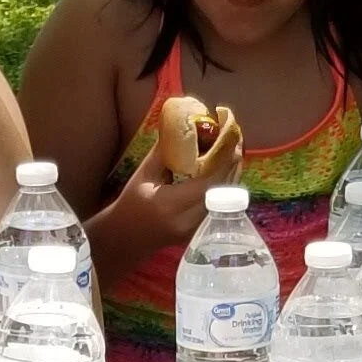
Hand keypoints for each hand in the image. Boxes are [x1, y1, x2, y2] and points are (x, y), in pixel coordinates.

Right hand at [99, 118, 244, 261]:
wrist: (126, 237)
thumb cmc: (131, 203)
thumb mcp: (145, 173)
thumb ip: (166, 150)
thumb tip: (184, 124)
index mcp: (172, 205)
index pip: (209, 180)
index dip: (224, 157)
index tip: (229, 135)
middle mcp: (189, 220)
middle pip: (223, 189)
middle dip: (232, 161)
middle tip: (235, 138)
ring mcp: (198, 228)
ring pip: (226, 197)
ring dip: (232, 172)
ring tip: (233, 149)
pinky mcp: (202, 229)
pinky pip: (221, 203)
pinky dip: (225, 184)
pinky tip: (225, 168)